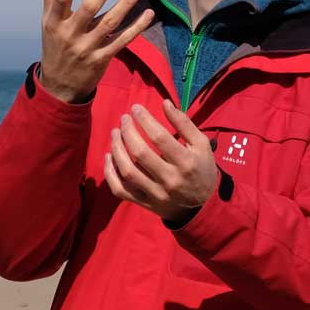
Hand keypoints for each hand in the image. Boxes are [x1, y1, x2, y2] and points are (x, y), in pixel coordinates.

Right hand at [38, 0, 154, 102]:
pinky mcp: (102, 59)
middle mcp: (70, 35)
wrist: (59, 87)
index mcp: (55, 23)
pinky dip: (136, 28)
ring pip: (110, 23)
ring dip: (126, 4)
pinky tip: (148, 14)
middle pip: (89, 8)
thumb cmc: (55, 48)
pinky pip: (122, 41)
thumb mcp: (49, 24)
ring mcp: (87, 48)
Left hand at [104, 99, 217, 223]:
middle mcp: (170, 180)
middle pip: (140, 153)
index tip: (136, 108)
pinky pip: (120, 190)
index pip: (159, 138)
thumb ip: (184, 123)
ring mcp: (155, 193)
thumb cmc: (201, 169)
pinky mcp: (144, 203)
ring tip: (114, 133)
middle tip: (124, 119)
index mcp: (186, 163)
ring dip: (116, 149)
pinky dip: (110, 173)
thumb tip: (165, 103)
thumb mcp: (201, 145)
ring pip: (127, 171)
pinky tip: (108, 156)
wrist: (201, 207)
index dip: (144, 120)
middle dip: (128, 131)